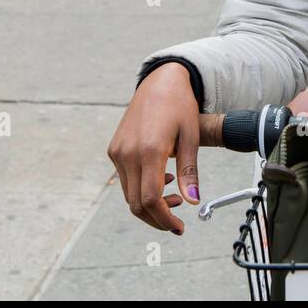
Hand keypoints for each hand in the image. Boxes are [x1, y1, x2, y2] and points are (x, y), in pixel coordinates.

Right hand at [106, 63, 200, 233]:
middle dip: (156, 218)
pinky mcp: (114, 149)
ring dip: (150, 204)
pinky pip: (125, 179)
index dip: (164, 219)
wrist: (159, 81)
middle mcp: (128, 153)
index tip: (178, 227)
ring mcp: (118, 151)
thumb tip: (193, 201)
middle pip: (136, 203)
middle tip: (177, 220)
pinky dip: (141, 188)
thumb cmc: (179, 105)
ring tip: (174, 196)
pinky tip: (162, 178)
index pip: (151, 199)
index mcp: (149, 150)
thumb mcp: (190, 136)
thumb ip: (190, 171)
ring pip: (129, 194)